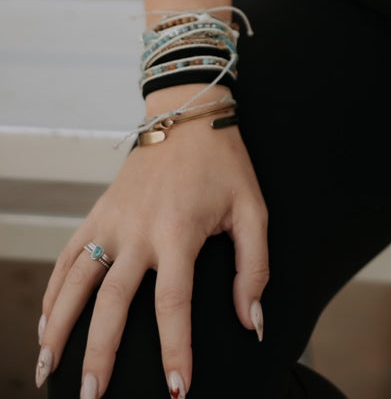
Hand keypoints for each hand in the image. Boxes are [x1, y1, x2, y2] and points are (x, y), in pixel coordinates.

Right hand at [36, 102, 267, 397]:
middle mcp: (138, 230)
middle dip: (99, 353)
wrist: (187, 113)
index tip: (176, 388)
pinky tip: (45, 326)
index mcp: (178, 231)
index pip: (173, 302)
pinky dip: (52, 294)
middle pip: (112, 302)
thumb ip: (253, 267)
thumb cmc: (224, 164)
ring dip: (58, 329)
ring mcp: (112, 221)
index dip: (175, 348)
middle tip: (92, 396)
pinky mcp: (97, 213)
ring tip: (48, 372)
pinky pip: (68, 258)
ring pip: (76, 283)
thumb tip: (251, 320)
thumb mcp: (253, 209)